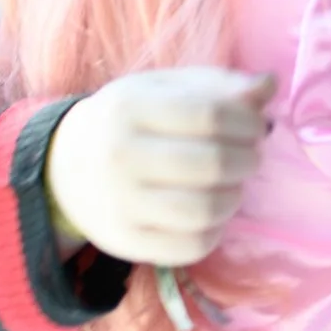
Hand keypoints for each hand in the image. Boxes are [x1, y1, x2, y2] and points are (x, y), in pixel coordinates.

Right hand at [44, 68, 274, 264]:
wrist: (62, 167)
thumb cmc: (129, 121)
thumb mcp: (164, 90)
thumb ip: (218, 85)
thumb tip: (269, 84)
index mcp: (130, 108)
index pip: (211, 114)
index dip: (248, 122)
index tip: (255, 127)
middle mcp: (120, 156)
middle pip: (214, 164)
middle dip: (248, 160)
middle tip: (248, 157)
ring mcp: (120, 204)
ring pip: (206, 210)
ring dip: (234, 198)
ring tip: (231, 187)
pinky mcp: (125, 242)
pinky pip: (191, 247)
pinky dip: (215, 232)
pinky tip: (210, 215)